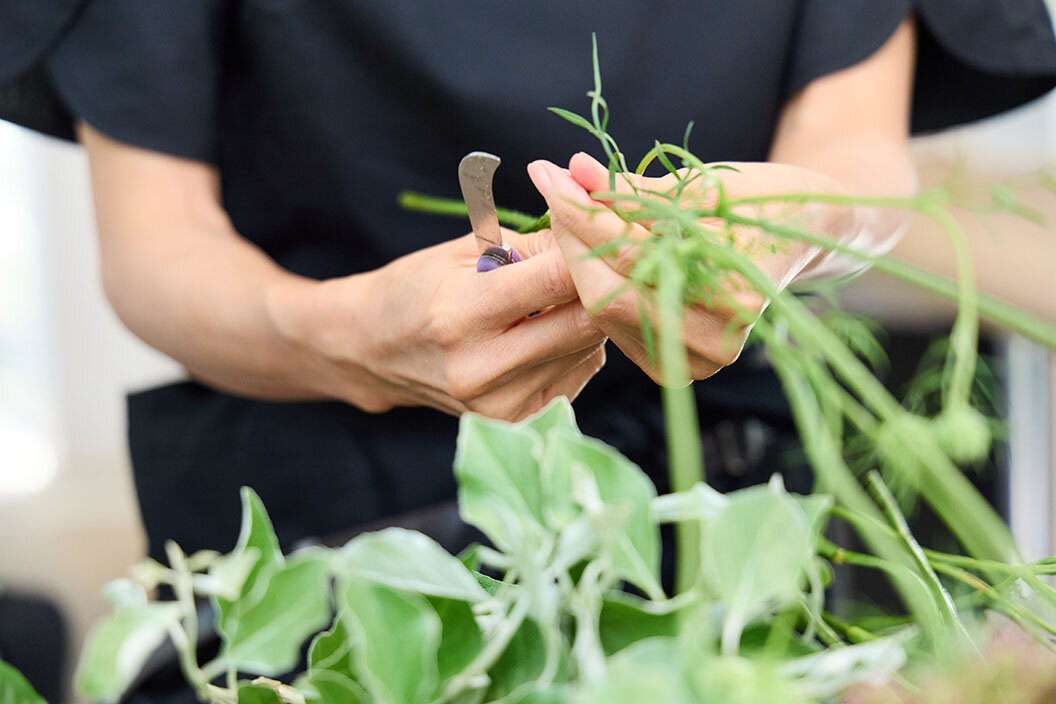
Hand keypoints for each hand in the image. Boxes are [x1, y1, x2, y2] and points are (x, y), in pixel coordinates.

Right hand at [267, 229, 606, 419]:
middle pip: (584, 322)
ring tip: (561, 296)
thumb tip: (596, 237)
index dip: (585, 251)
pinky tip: (548, 330)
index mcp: (461, 313)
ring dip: (588, 317)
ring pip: (588, 348)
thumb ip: (535, 245)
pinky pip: (580, 372)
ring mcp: (498, 403)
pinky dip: (577, 346)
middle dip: (599, 286)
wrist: (374, 350)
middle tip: (598, 262)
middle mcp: (480, 367)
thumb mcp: (466, 249)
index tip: (596, 233)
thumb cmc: (421, 287)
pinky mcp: (514, 422)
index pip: (555, 279)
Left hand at [527, 153, 852, 383]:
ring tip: (568, 206)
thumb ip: (633, 190)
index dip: (584, 212)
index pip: (629, 256)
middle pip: (606, 294)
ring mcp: (695, 362)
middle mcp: (714, 343)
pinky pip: (614, 323)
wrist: (804, 236)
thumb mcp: (703, 188)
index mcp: (733, 297)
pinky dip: (596, 280)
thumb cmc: (763, 202)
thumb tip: (572, 170)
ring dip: (576, 257)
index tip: (550, 173)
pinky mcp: (676, 365)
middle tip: (551, 186)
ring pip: (603, 310)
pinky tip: (587, 244)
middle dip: (571, 237)